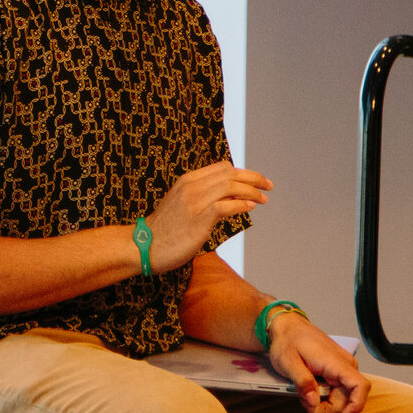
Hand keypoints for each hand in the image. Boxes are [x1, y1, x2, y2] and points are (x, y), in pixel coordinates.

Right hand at [146, 162, 271, 271]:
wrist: (143, 245)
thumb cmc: (165, 230)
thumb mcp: (182, 205)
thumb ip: (203, 197)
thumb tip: (231, 199)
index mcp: (187, 180)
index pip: (222, 167)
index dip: (242, 172)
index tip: (256, 181)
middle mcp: (191, 186)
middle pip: (230, 173)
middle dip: (253, 178)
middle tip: (268, 186)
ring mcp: (194, 202)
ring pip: (230, 186)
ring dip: (251, 191)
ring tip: (263, 199)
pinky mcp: (198, 219)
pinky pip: (225, 206)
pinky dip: (240, 205)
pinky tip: (250, 207)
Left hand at [266, 309, 367, 412]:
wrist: (288, 326)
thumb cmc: (288, 341)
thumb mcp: (287, 362)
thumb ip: (302, 382)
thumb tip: (313, 401)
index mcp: (335, 362)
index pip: (360, 386)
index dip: (356, 405)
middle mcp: (345, 365)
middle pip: (347, 399)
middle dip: (326, 408)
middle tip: (304, 402)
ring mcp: (342, 368)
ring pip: (342, 397)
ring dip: (324, 402)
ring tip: (304, 394)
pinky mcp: (338, 371)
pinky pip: (337, 390)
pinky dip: (324, 396)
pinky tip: (310, 390)